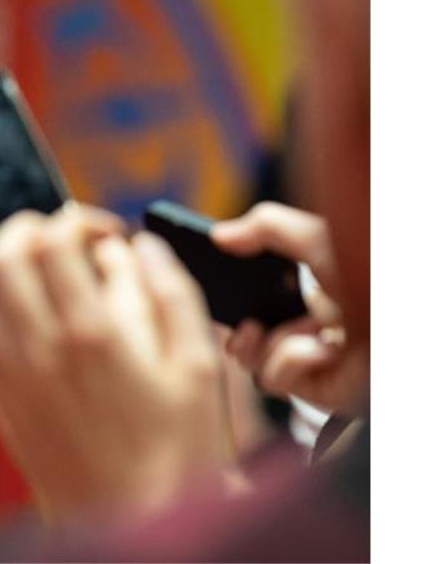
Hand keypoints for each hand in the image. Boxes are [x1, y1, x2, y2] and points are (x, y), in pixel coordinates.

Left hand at [0, 207, 228, 522]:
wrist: (136, 522)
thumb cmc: (177, 450)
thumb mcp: (201, 366)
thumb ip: (170, 292)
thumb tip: (140, 244)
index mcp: (94, 333)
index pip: (53, 241)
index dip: (73, 220)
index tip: (96, 231)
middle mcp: (41, 347)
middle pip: (3, 254)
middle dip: (28, 228)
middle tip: (56, 238)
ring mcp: (10, 373)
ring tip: (26, 263)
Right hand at [211, 202, 367, 415]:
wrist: (398, 324)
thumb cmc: (368, 279)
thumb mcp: (315, 239)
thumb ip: (267, 227)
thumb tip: (220, 234)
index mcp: (309, 294)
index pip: (256, 298)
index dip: (233, 297)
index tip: (218, 290)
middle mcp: (308, 328)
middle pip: (247, 335)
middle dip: (239, 330)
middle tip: (245, 325)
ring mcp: (310, 361)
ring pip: (253, 359)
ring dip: (275, 343)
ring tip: (304, 334)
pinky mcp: (313, 389)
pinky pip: (274, 378)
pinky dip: (292, 361)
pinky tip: (322, 351)